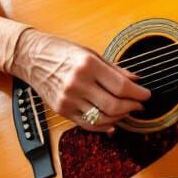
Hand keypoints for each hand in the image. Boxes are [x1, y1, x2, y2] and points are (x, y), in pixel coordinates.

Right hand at [9, 29, 150, 133]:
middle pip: (113, 105)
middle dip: (131, 107)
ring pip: (102, 117)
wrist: (31, 57)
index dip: (138, 93)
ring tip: (127, 111)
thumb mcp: (91, 53)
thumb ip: (114, 69)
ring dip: (120, 117)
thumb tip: (136, 80)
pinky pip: (87, 124)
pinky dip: (103, 126)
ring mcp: (68, 99)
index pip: (121, 85)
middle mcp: (78, 83)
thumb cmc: (62, 51)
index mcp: (88, 65)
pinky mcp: (61, 110)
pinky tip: (112, 123)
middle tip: (139, 105)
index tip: (146, 95)